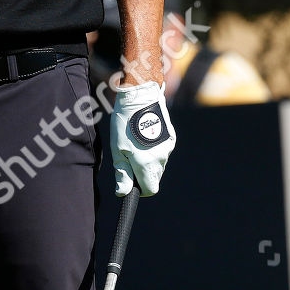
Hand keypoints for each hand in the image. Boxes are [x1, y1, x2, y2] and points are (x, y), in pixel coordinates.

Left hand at [110, 80, 174, 195]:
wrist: (141, 96)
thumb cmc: (125, 122)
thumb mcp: (117, 149)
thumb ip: (122, 172)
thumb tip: (123, 192)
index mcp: (148, 164)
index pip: (151, 189)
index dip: (140, 189)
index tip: (131, 181)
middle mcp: (162, 158)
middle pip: (155, 177)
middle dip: (143, 174)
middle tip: (128, 157)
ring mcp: (168, 148)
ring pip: (159, 164)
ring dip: (148, 161)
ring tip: (134, 144)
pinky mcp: (171, 138)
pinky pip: (162, 152)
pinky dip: (154, 150)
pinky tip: (143, 136)